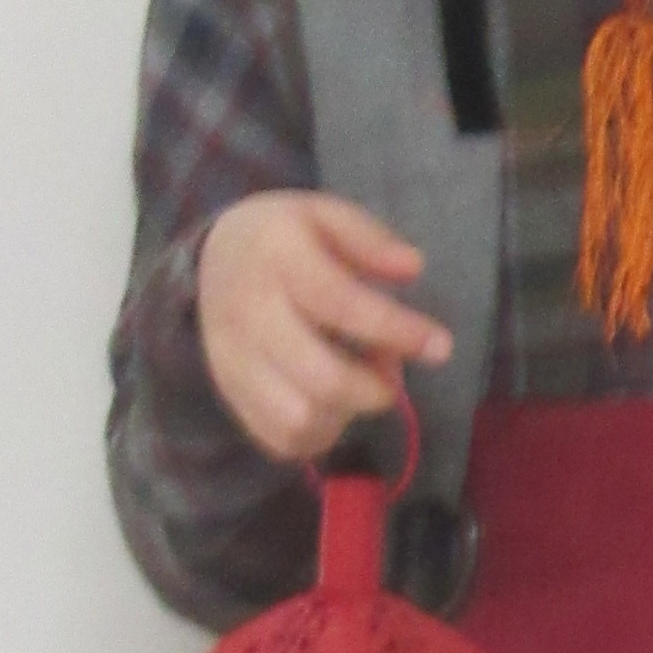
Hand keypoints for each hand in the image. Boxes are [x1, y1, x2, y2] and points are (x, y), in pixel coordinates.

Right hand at [196, 191, 451, 462]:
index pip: (342, 304)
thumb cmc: (283, 237)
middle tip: (391, 372)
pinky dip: (320, 434)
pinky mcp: (230, 394)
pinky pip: (280, 439)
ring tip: (358, 385)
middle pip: (321, 378)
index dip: (397, 331)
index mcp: (276, 259)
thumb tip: (413, 267)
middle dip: (375, 389)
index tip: (441, 346)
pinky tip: (333, 405)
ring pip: (300, 419)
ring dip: (346, 414)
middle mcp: (249, 314)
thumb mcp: (324, 214)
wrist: (210, 259)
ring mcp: (233, 361)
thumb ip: (370, 239)